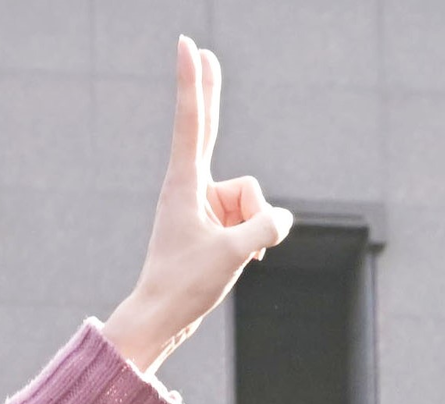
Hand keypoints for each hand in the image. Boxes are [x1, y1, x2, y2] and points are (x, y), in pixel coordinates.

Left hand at [99, 38, 289, 377]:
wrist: (163, 316)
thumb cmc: (188, 284)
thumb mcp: (236, 253)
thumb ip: (266, 227)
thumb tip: (281, 219)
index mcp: (186, 183)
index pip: (193, 121)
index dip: (195, 82)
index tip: (189, 46)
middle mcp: (192, 186)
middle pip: (206, 130)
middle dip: (209, 95)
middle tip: (205, 53)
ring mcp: (203, 205)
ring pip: (249, 200)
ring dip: (255, 227)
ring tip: (240, 256)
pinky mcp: (211, 225)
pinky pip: (247, 220)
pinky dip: (253, 239)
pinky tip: (246, 260)